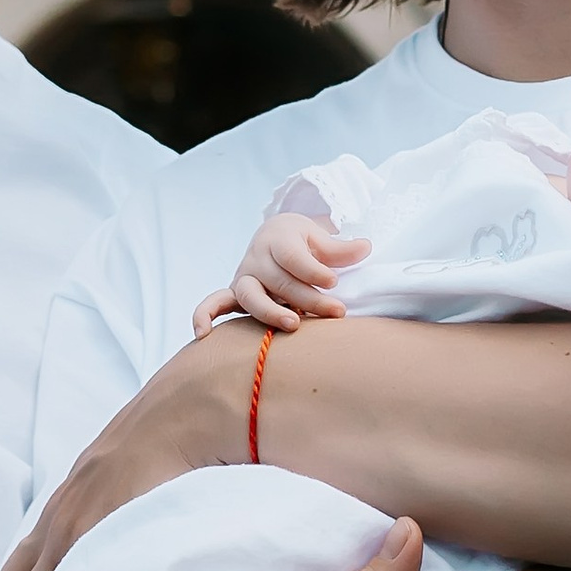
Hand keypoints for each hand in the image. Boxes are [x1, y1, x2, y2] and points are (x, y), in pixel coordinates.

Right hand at [192, 216, 370, 338]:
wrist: (275, 236)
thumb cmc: (303, 241)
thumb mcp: (320, 238)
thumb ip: (341, 248)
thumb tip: (366, 248)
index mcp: (278, 239)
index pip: (294, 257)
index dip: (314, 271)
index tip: (335, 281)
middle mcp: (257, 258)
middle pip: (280, 282)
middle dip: (309, 299)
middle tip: (337, 311)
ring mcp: (244, 277)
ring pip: (250, 296)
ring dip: (270, 312)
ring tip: (294, 324)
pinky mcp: (235, 293)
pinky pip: (214, 303)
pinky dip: (205, 315)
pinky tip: (204, 334)